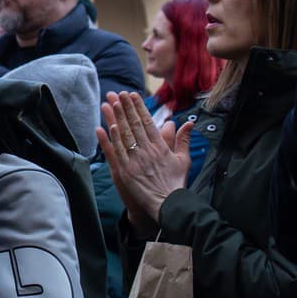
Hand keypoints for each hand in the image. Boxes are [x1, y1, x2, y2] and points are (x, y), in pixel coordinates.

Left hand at [96, 91, 190, 236]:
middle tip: (118, 93)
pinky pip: (118, 152)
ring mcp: (136, 161)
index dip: (139, 107)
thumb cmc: (175, 183)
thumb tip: (188, 122)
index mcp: (160, 147)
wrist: (167, 204)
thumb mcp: (183, 160)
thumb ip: (183, 140)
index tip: (132, 95)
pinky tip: (108, 127)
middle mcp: (147, 151)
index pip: (148, 122)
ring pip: (124, 135)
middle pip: (134, 125)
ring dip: (117, 118)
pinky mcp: (126, 171)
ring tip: (111, 104)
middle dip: (126, 107)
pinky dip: (112, 139)